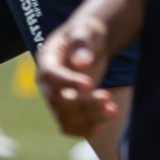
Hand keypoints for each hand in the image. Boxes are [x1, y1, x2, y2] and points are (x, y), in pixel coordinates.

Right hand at [39, 15, 117, 137]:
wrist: (89, 44)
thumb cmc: (85, 33)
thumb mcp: (85, 31)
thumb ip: (81, 44)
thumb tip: (81, 63)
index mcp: (47, 60)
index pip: (50, 75)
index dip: (67, 82)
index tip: (89, 83)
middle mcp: (47, 83)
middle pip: (58, 100)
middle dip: (83, 102)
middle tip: (107, 96)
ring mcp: (56, 97)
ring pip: (65, 117)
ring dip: (88, 118)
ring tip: (112, 110)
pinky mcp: (67, 108)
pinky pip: (69, 125)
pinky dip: (84, 129)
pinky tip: (101, 126)